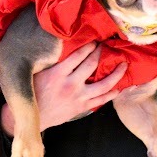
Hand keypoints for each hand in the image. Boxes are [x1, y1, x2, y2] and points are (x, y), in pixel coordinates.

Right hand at [1, 43, 127, 135]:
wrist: (32, 117)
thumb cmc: (32, 92)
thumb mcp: (38, 73)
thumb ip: (52, 62)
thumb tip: (64, 45)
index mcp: (58, 74)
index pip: (78, 55)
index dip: (89, 45)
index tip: (94, 40)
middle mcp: (70, 85)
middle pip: (92, 65)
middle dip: (100, 53)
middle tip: (106, 45)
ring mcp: (78, 97)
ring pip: (103, 84)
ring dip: (116, 74)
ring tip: (124, 65)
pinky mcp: (82, 107)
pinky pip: (101, 100)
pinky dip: (112, 94)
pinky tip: (119, 88)